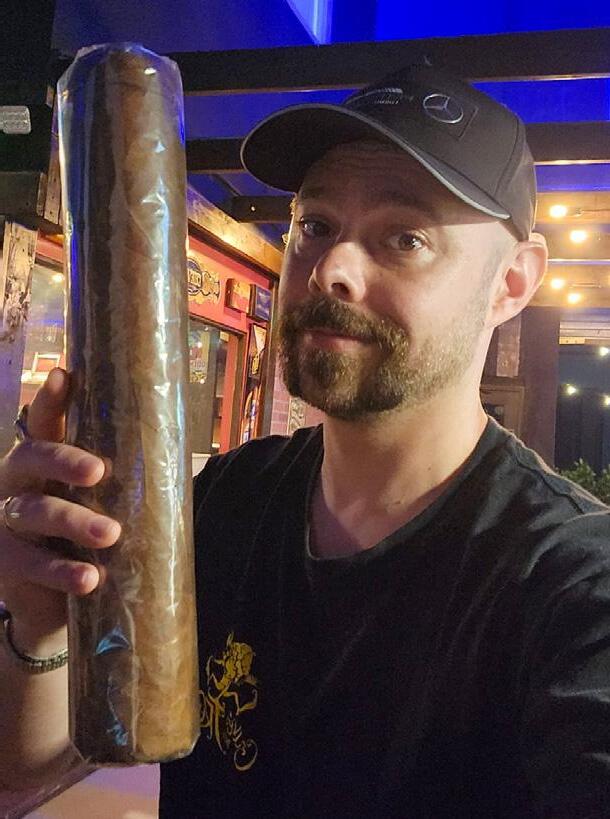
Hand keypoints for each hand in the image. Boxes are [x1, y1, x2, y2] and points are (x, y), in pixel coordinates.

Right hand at [0, 369, 119, 596]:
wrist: (54, 603)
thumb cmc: (82, 539)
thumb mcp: (98, 503)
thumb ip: (117, 476)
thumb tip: (168, 445)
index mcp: (41, 461)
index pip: (43, 423)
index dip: (50, 400)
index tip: (64, 377)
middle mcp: (16, 483)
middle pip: (31, 458)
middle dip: (64, 461)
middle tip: (98, 471)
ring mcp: (5, 522)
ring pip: (34, 512)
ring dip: (74, 521)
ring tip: (111, 534)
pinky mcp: (5, 563)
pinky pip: (31, 564)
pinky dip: (62, 570)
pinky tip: (89, 578)